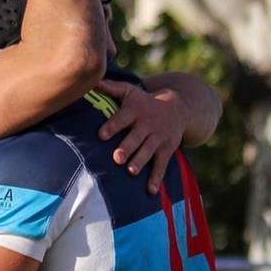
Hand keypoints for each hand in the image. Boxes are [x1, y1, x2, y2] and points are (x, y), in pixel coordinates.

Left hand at [96, 79, 187, 194]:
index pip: (122, 118)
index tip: (101, 135)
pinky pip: (162, 165)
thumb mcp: (130, 91)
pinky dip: (157, 178)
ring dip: (140, 162)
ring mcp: (158, 138)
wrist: (178, 107)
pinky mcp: (167, 150)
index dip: (112, 126)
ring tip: (131, 172)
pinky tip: (150, 191)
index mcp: (136, 111)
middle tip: (116, 158)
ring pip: (148, 152)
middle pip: (136, 137)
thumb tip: (92, 80)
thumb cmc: (145, 101)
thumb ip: (111, 88)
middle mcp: (147, 125)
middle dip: (127, 147)